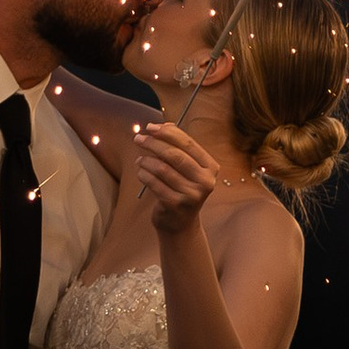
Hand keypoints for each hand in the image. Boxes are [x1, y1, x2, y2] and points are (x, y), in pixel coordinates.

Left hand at [131, 116, 216, 235]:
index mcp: (210, 167)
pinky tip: (140, 171)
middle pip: (175, 155)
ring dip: (146, 160)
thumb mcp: (185, 168)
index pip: (188, 144)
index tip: (150, 127)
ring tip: (139, 159)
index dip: (167, 133)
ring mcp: (192, 195)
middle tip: (138, 139)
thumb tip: (162, 124)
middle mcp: (205, 181)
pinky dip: (144, 174)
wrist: (181, 223)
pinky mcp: (176, 205)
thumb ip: (177, 147)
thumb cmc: (181, 188)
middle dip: (154, 144)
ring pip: (163, 169)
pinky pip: (155, 184)